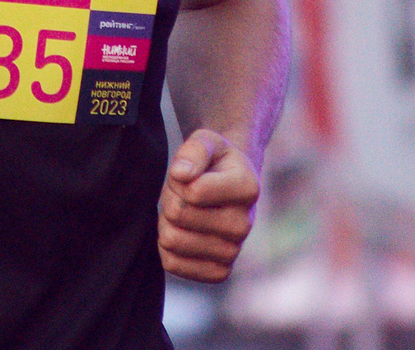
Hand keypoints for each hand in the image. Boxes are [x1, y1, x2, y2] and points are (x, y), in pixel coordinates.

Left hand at [158, 129, 259, 282]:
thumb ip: (194, 151)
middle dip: (170, 198)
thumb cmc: (213, 161)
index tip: (188, 173)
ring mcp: (233, 251)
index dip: (178, 178)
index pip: (192, 191)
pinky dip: (166, 246)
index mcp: (248, 188)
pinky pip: (172, 264)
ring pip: (171, 240)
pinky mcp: (218, 272)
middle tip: (183, 192)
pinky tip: (182, 231)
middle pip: (177, 215)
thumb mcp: (205, 141)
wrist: (228, 185)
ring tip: (183, 209)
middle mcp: (245, 224)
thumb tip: (181, 174)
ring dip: (166, 221)